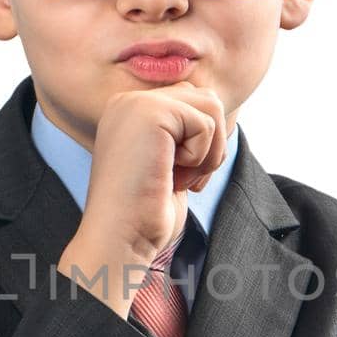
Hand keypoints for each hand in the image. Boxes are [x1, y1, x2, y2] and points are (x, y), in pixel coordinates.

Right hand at [58, 83, 228, 318]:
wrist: (120, 237)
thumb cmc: (145, 212)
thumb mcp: (168, 162)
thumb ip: (183, 130)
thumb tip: (215, 103)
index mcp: (129, 111)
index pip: (191, 100)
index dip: (201, 142)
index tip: (178, 176)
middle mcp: (128, 102)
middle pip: (205, 98)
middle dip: (210, 143)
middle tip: (186, 177)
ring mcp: (136, 104)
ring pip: (211, 106)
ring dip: (208, 150)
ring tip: (181, 176)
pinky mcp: (150, 112)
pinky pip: (205, 124)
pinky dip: (200, 158)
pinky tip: (172, 177)